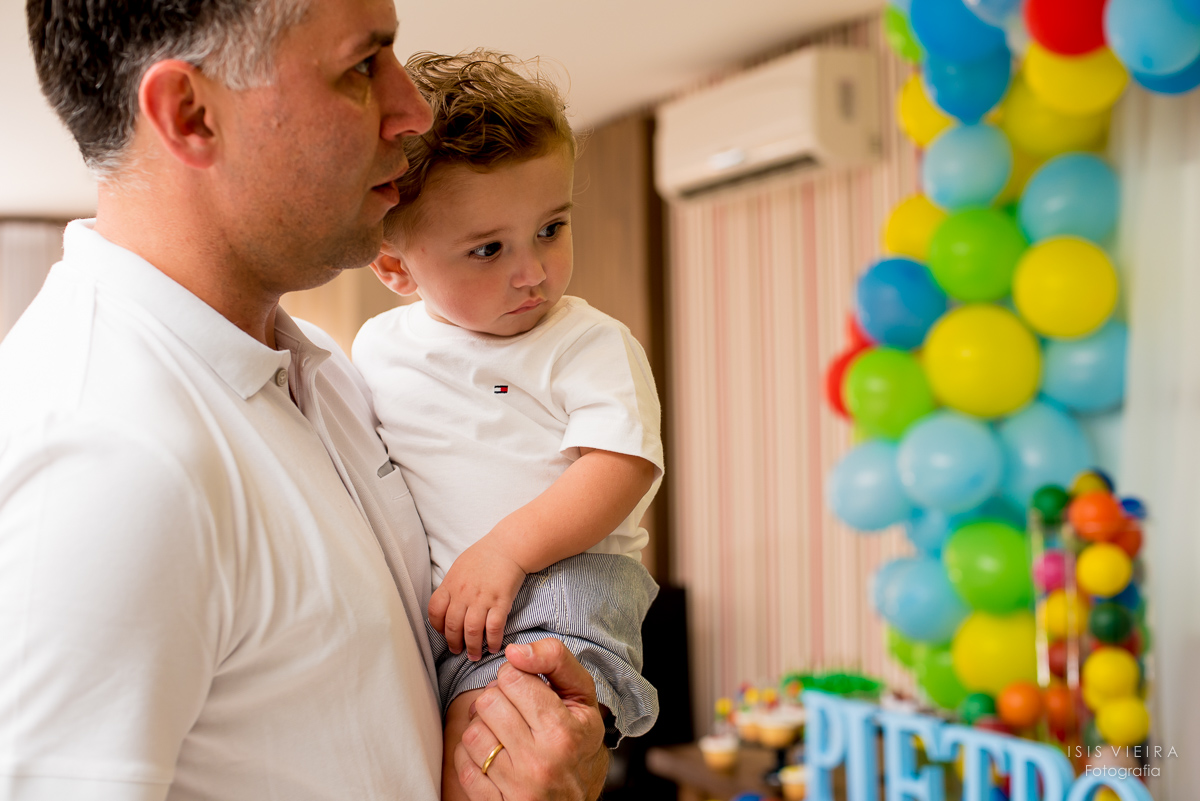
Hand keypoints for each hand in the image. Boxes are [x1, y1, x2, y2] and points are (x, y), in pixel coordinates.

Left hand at [429, 539, 526, 659]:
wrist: (508, 547)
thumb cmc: (483, 557)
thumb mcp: (459, 568)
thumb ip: (451, 588)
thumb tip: (447, 606)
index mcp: (451, 584)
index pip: (435, 611)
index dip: (437, 627)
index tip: (444, 634)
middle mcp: (463, 593)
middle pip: (452, 626)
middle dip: (454, 643)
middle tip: (458, 651)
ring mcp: (482, 598)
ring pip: (471, 630)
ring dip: (472, 647)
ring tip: (475, 655)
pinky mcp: (501, 601)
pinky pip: (494, 627)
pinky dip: (493, 640)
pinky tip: (494, 646)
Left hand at [453, 640, 607, 800]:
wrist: (576, 799)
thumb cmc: (578, 740)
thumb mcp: (582, 696)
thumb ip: (555, 660)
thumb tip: (514, 651)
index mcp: (563, 731)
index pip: (512, 678)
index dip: (514, 676)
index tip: (524, 687)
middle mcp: (540, 762)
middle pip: (488, 702)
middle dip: (497, 698)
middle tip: (512, 709)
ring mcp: (516, 787)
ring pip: (472, 733)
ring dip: (483, 727)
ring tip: (502, 732)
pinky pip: (463, 765)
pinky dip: (471, 755)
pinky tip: (493, 754)